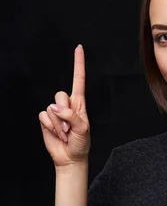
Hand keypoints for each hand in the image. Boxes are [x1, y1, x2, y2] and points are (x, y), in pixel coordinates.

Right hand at [38, 44, 90, 167]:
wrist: (70, 157)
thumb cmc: (81, 143)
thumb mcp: (83, 129)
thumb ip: (72, 116)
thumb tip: (55, 108)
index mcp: (79, 104)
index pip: (78, 80)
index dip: (78, 64)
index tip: (79, 48)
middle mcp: (66, 105)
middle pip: (60, 95)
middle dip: (64, 113)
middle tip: (70, 129)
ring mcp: (55, 112)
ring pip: (51, 107)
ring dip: (58, 124)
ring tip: (65, 133)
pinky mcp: (45, 120)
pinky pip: (43, 116)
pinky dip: (50, 127)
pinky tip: (56, 133)